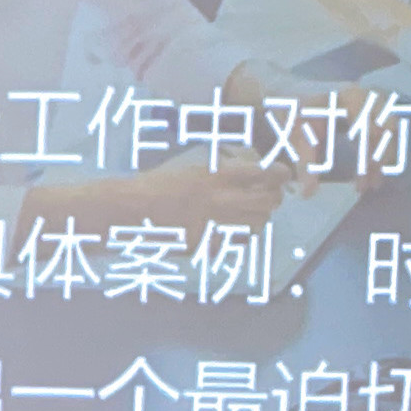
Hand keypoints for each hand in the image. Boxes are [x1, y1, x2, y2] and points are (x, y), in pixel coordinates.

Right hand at [62, 152, 287, 236]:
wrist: (129, 210)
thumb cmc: (158, 183)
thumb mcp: (192, 165)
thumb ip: (222, 169)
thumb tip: (246, 169)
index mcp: (216, 174)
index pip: (265, 173)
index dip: (279, 174)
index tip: (282, 175)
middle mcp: (220, 199)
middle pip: (268, 200)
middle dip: (274, 197)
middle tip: (273, 195)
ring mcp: (213, 223)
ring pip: (259, 223)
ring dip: (262, 217)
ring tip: (256, 212)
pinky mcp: (205, 244)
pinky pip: (238, 242)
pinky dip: (243, 236)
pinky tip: (237, 229)